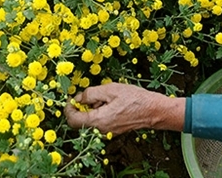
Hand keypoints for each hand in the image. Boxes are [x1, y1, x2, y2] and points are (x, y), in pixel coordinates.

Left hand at [65, 83, 185, 134]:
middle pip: (80, 121)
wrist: (153, 110)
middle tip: (91, 94)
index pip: (72, 120)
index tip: (71, 98)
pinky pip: (99, 122)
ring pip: (90, 121)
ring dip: (92, 108)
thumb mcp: (110, 89)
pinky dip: (100, 112)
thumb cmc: (134, 98)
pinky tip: (111, 103)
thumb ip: (91, 94)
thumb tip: (78, 98)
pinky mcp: (113, 130)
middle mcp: (100, 130)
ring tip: (106, 97)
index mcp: (98, 121)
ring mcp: (107, 132)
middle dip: (82, 107)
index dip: (68, 108)